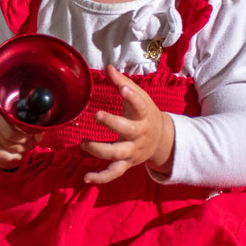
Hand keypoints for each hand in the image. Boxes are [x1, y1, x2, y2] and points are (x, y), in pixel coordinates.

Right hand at [0, 97, 39, 168]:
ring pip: (5, 157)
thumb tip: (38, 136)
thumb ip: (31, 122)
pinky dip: (10, 162)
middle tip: (32, 141)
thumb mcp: (19, 111)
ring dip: (18, 155)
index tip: (32, 134)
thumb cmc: (9, 112)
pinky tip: (17, 156)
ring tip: (24, 149)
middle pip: (10, 146)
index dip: (24, 137)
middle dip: (26, 145)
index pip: (10, 133)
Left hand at [80, 66, 174, 184]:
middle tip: (97, 114)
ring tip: (83, 143)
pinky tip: (86, 178)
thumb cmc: (145, 114)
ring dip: (100, 150)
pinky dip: (100, 178)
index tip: (122, 87)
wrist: (162, 140)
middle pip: (127, 130)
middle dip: (113, 123)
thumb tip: (108, 67)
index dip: (131, 95)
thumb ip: (123, 83)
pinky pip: (113, 173)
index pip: (139, 104)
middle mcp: (139, 135)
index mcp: (144, 115)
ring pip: (117, 154)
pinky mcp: (126, 164)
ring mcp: (132, 151)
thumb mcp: (139, 98)